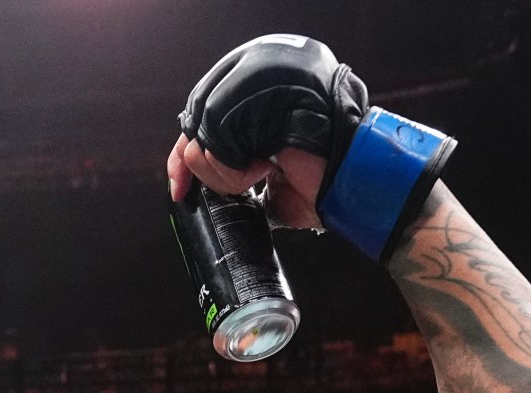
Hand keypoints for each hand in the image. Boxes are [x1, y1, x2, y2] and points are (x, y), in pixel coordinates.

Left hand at [168, 34, 363, 230]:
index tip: (179, 185)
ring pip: (205, 133)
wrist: (351, 181)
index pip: (204, 108)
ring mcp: (262, 77)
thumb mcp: (259, 168)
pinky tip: (269, 168)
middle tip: (236, 182)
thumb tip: (182, 161)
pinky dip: (235, 173)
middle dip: (202, 166)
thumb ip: (225, 153)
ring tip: (264, 173)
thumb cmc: (316, 179)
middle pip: (198, 118)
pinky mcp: (262, 95)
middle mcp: (260, 69)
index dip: (185, 150)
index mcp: (262, 83)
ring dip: (226, 173)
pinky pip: (218, 141)